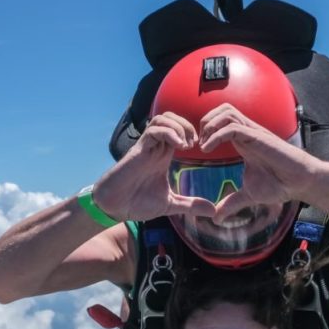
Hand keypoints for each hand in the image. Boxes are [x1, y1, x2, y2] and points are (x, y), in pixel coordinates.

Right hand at [93, 112, 216, 221]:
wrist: (116, 207)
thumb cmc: (138, 203)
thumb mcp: (170, 204)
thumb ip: (190, 204)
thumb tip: (213, 210)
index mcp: (163, 155)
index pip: (179, 130)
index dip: (193, 133)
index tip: (202, 149)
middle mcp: (155, 147)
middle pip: (172, 117)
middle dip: (188, 125)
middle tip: (196, 143)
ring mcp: (147, 146)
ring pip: (163, 118)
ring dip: (179, 126)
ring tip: (186, 144)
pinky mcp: (139, 149)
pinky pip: (154, 129)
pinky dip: (170, 132)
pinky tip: (179, 146)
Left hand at [198, 104, 316, 219]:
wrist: (301, 183)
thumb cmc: (280, 185)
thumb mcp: (248, 195)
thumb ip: (231, 203)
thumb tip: (216, 218)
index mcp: (243, 141)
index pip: (221, 121)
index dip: (205, 131)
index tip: (195, 151)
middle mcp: (248, 133)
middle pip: (221, 109)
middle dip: (204, 123)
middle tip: (196, 144)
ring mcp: (254, 133)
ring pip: (226, 112)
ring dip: (209, 126)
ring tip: (202, 145)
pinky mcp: (259, 138)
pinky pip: (233, 127)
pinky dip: (216, 135)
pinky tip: (207, 150)